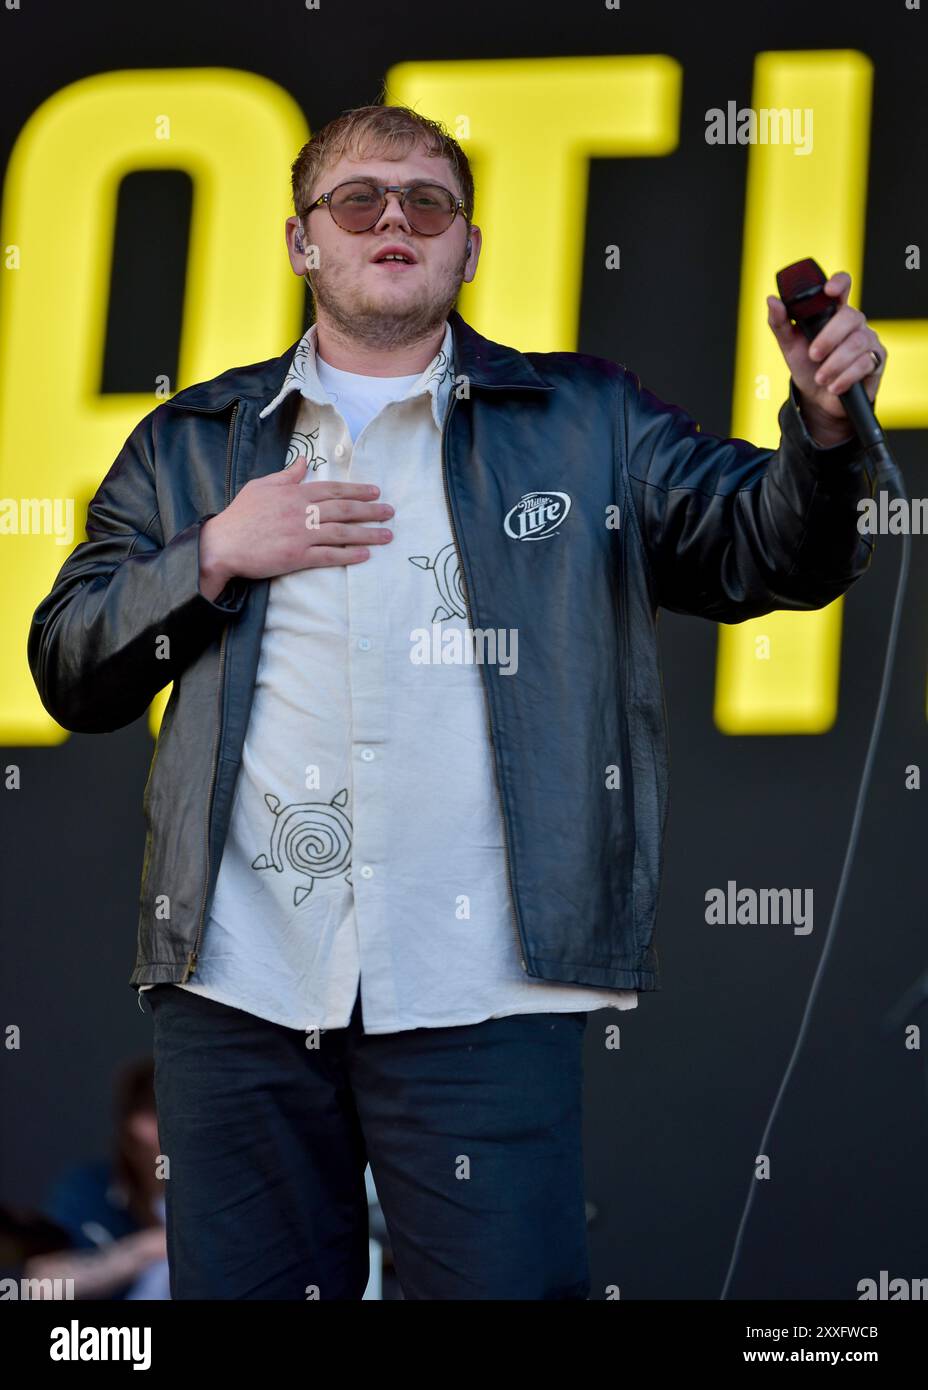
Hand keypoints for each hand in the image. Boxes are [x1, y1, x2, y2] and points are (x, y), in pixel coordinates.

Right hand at [199, 456, 394, 598]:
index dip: (357, 490)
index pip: (333, 489)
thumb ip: (287, 476)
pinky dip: (349, 555)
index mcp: (295, 494)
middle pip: (344, 509)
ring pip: (342, 533)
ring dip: (368, 534)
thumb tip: (303, 462)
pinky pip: (329, 556)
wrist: (222, 544)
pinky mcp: (297, 557)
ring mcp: (301, 535)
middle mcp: (302, 512)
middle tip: (390, 512)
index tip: (375, 492)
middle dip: (371, 510)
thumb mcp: (262, 486)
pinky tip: (365, 555)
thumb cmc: (240, 515)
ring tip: (386, 535)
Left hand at [766, 271, 885, 445]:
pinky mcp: (876, 359)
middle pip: (850, 316)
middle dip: (829, 338)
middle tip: (813, 355)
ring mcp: (868, 340)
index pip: (842, 287)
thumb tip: (771, 300)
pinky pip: (865, 363)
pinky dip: (845, 377)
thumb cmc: (807, 366)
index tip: (828, 290)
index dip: (839, 283)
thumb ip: (780, 323)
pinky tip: (834, 386)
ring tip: (820, 378)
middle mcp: (854, 322)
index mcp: (833, 312)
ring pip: (857, 342)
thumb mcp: (789, 346)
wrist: (818, 399)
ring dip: (834, 363)